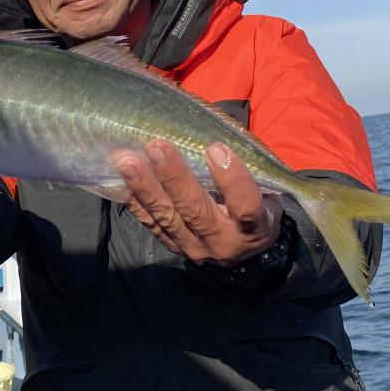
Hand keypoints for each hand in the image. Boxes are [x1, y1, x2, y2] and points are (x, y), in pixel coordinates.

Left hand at [116, 140, 282, 266]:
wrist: (246, 254)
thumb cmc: (259, 210)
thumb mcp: (267, 194)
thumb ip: (249, 173)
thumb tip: (218, 137)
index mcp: (253, 228)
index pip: (245, 206)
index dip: (231, 179)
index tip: (216, 148)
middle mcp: (222, 242)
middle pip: (196, 211)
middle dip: (174, 177)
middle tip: (157, 146)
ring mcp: (195, 248)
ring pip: (167, 218)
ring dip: (146, 188)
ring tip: (128, 162)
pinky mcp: (174, 248)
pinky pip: (152, 225)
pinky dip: (136, 203)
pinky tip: (122, 182)